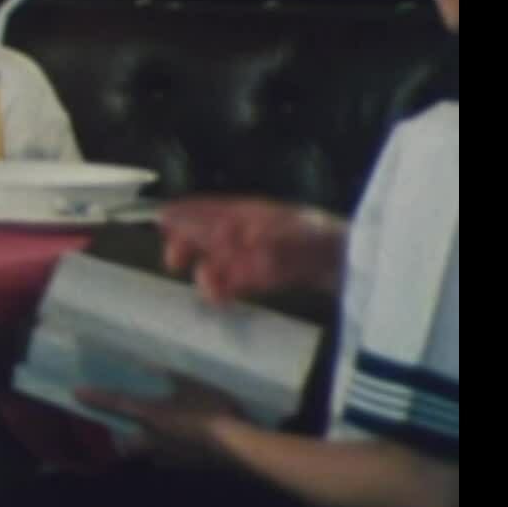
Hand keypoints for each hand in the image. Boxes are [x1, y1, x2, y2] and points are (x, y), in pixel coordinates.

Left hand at [77, 374, 244, 467]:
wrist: (240, 448)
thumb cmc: (213, 410)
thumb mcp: (192, 382)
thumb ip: (170, 371)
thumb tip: (149, 359)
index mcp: (152, 417)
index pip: (117, 404)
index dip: (96, 398)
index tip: (75, 393)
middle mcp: (155, 441)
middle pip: (128, 446)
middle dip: (123, 440)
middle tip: (127, 429)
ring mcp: (173, 458)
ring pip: (151, 455)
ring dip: (149, 447)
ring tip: (159, 434)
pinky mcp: (191, 467)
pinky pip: (173, 460)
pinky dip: (173, 451)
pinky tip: (185, 443)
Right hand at [159, 196, 345, 302]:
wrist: (347, 264)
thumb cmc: (321, 237)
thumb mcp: (298, 233)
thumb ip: (270, 235)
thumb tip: (242, 238)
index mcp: (247, 212)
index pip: (207, 208)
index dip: (183, 212)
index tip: (160, 219)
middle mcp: (242, 231)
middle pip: (203, 235)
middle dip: (185, 245)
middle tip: (174, 262)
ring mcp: (248, 256)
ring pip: (214, 262)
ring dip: (206, 274)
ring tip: (209, 290)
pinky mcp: (258, 279)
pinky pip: (232, 283)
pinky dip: (223, 290)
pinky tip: (221, 298)